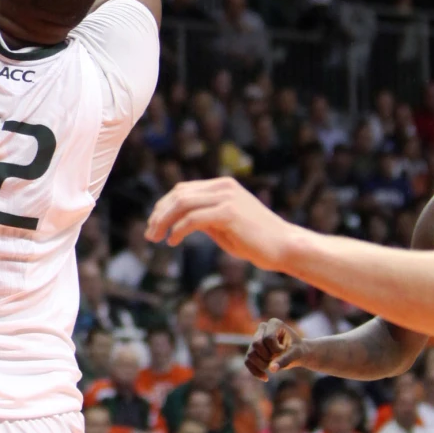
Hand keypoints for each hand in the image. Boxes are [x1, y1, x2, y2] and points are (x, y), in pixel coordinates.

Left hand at [146, 178, 297, 271]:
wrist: (285, 246)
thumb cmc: (256, 240)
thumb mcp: (224, 225)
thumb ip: (204, 218)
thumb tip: (178, 222)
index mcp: (223, 186)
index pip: (183, 190)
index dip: (164, 206)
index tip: (153, 224)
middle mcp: (224, 187)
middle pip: (179, 195)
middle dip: (159, 214)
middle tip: (149, 234)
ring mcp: (227, 198)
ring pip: (182, 204)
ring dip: (164, 222)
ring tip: (155, 238)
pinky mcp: (229, 212)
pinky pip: (193, 219)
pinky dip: (178, 230)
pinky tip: (172, 241)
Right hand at [245, 318, 307, 380]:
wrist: (296, 353)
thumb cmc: (297, 350)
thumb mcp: (296, 353)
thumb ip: (285, 359)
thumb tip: (272, 369)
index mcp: (274, 323)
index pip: (267, 338)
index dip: (276, 349)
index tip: (285, 350)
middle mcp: (262, 328)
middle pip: (256, 344)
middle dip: (268, 356)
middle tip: (278, 358)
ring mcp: (255, 339)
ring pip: (250, 354)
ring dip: (262, 364)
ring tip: (273, 365)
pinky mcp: (252, 350)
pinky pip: (247, 362)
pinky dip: (255, 372)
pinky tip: (266, 378)